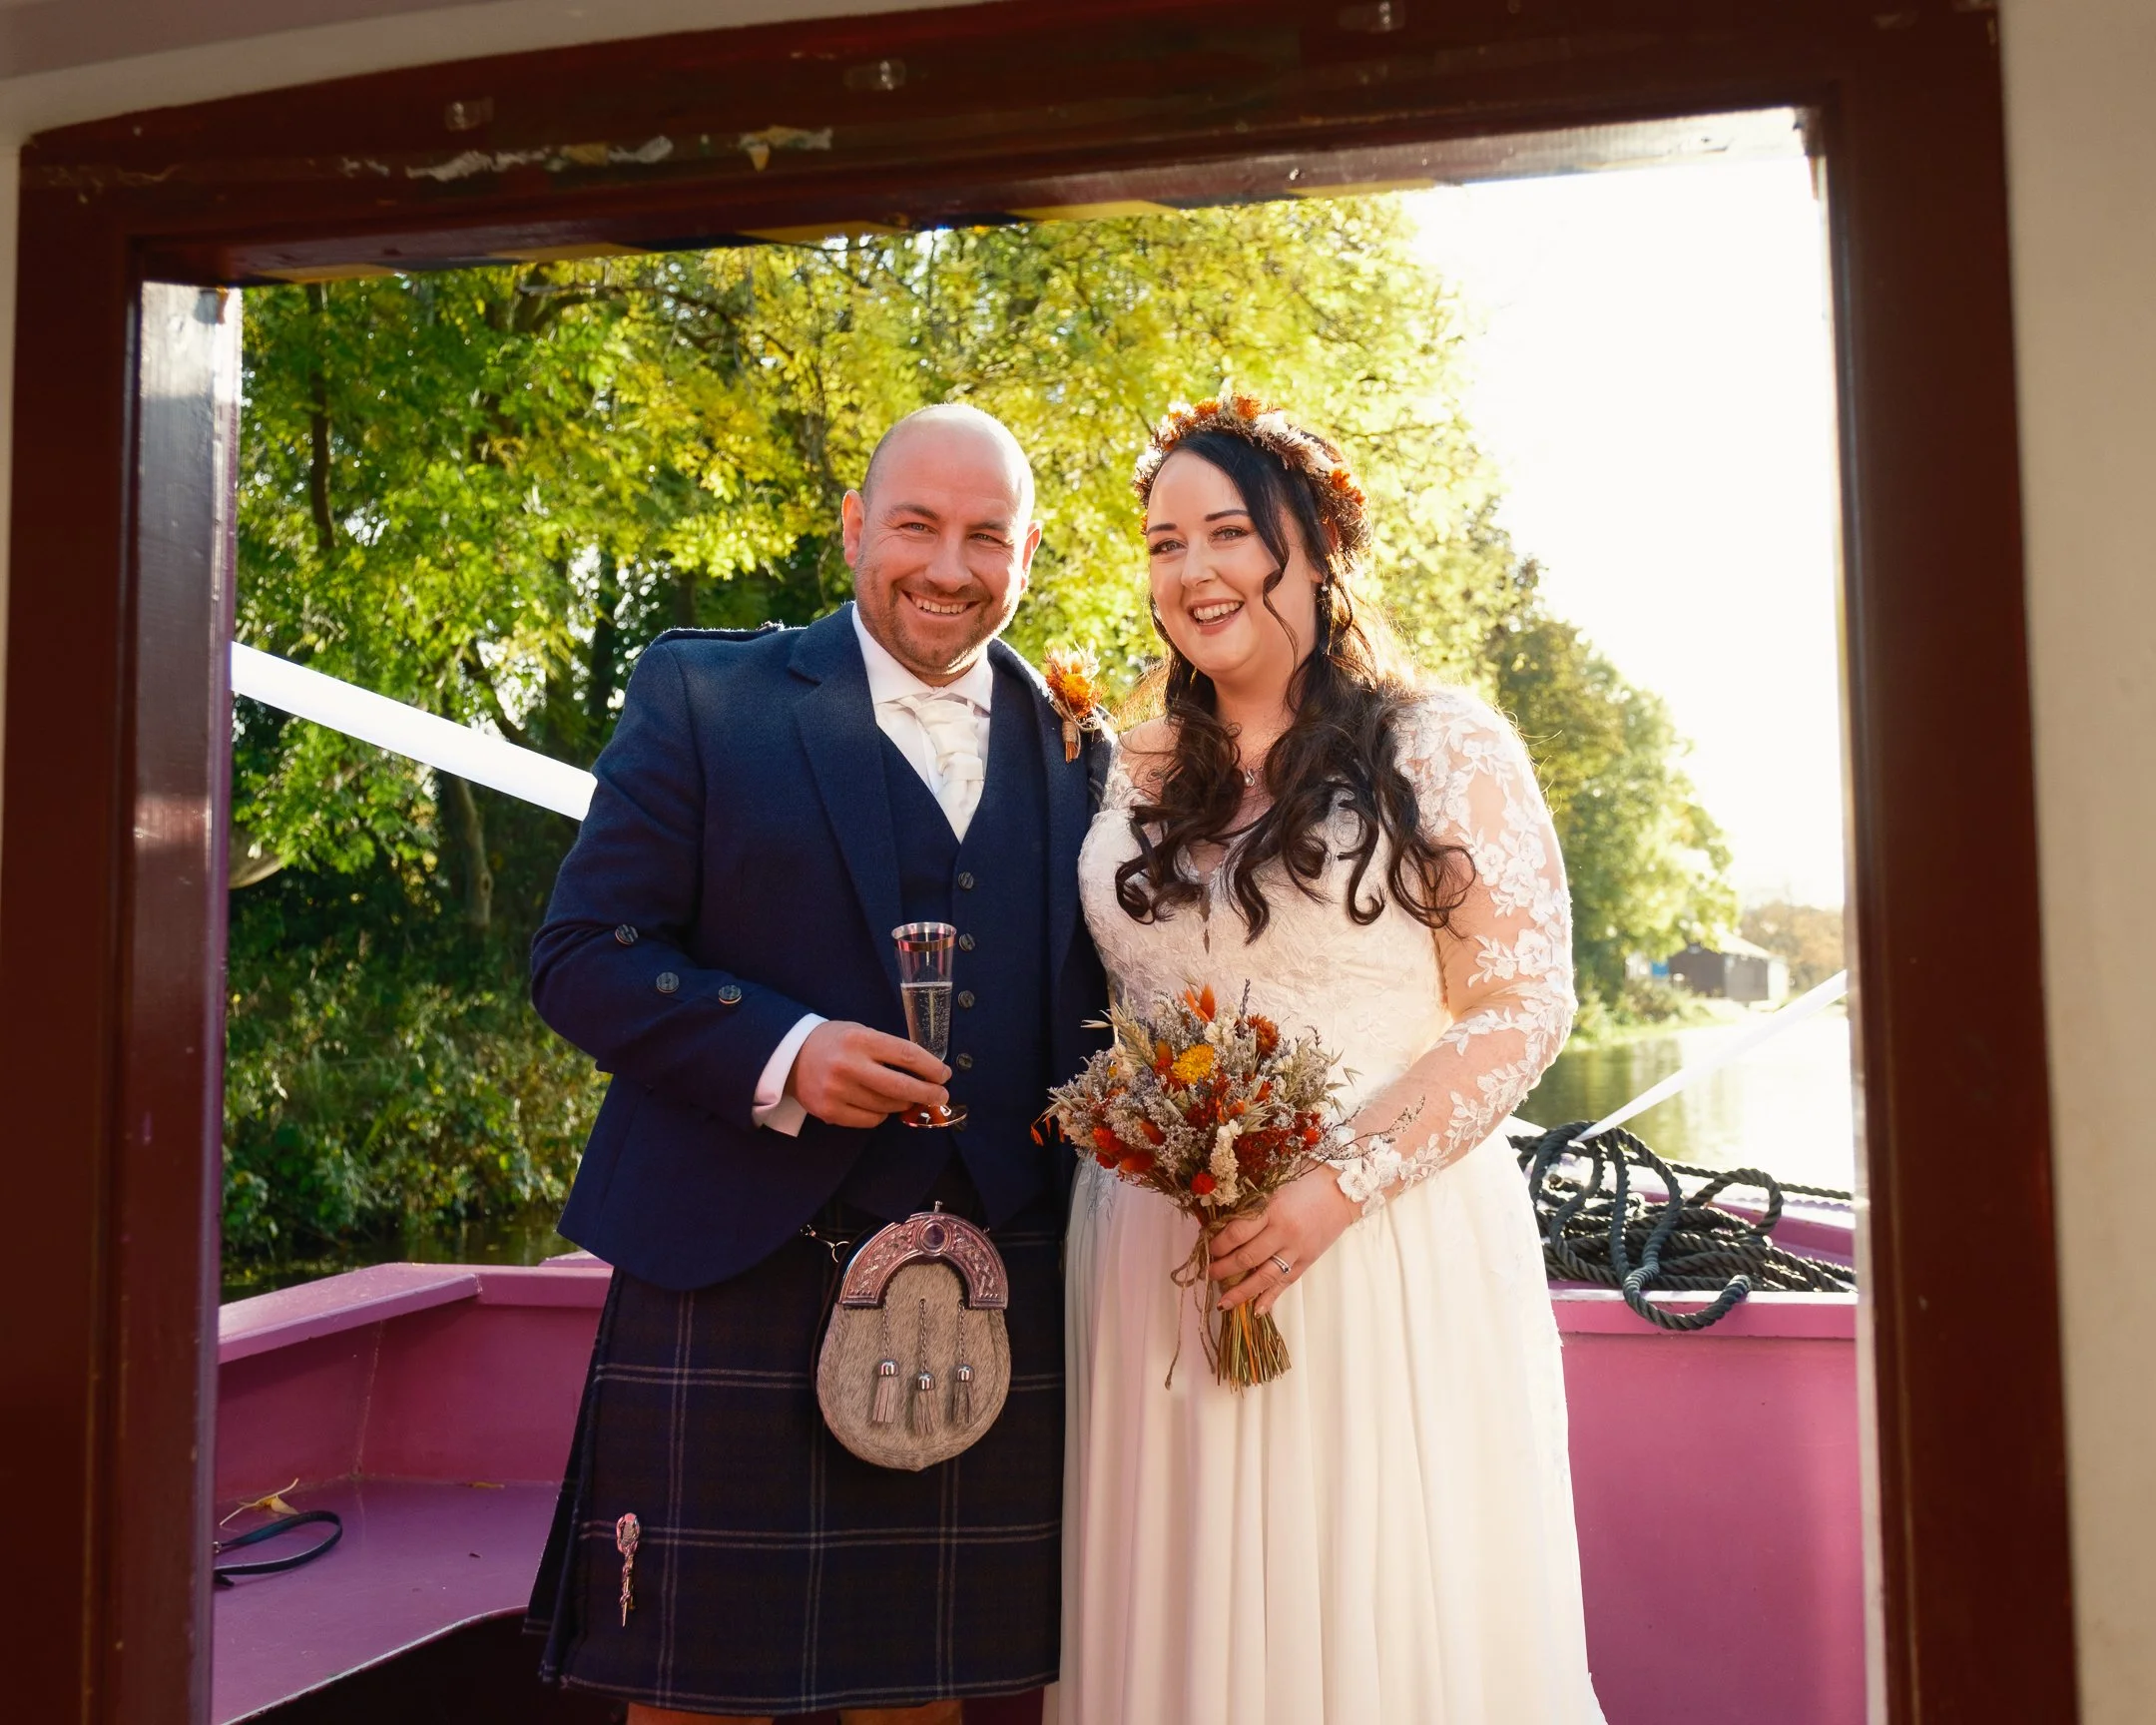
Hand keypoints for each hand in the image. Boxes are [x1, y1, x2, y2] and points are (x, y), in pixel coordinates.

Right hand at [786, 1020, 949, 1128]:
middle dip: (928, 1093)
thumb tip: (926, 1072)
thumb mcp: (860, 1032)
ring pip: (887, 1106)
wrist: (790, 1056)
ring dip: (903, 1103)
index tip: (944, 1075)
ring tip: (905, 1097)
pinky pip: (870, 1120)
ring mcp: (837, 1091)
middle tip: (941, 1096)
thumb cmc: (835, 1042)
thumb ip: (888, 1050)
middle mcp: (848, 1066)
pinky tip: (879, 1105)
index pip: (906, 1055)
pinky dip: (881, 1114)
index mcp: (859, 1040)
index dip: (931, 1068)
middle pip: (901, 1086)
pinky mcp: (829, 1112)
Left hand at [1209, 1165, 1359, 1315]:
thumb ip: (1251, 1202)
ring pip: (1264, 1277)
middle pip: (1247, 1258)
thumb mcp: (1274, 1185)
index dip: (1218, 1244)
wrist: (1344, 1189)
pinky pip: (1286, 1282)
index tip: (1207, 1249)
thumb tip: (1222, 1220)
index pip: (1237, 1233)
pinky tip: (1257, 1310)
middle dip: (1223, 1268)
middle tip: (1208, 1274)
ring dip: (1241, 1291)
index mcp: (1272, 1209)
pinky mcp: (1307, 1260)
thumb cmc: (1305, 1181)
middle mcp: (1283, 1233)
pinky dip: (1271, 1297)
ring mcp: (1296, 1250)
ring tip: (1223, 1302)